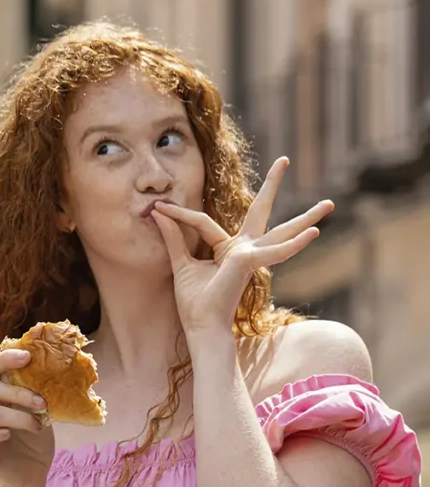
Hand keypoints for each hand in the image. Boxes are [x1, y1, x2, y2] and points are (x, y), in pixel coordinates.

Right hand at [0, 348, 54, 486]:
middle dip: (17, 392)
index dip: (5, 358)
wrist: (32, 473)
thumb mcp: (39, 411)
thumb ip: (35, 390)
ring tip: (38, 425)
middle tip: (42, 402)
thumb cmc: (34, 438)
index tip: (28, 356)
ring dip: (19, 417)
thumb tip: (50, 367)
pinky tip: (9, 435)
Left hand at [151, 157, 332, 335]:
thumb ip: (173, 238)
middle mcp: (244, 249)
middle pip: (260, 211)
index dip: (178, 214)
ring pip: (281, 230)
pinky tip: (314, 234)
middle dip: (271, 186)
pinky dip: (294, 243)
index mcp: (227, 249)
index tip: (157, 206)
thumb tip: (158, 213)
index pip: (202, 222)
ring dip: (305, 218)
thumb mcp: (180, 263)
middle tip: (284, 159)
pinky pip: (275, 251)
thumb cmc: (194, 302)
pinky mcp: (252, 263)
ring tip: (329, 204)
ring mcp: (251, 255)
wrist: (202, 326)